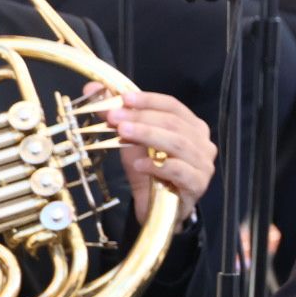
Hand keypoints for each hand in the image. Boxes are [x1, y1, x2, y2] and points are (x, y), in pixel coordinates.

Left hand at [89, 85, 215, 225]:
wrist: (156, 207)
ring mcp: (203, 164)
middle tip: (114, 117)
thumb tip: (93, 90)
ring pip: (177, 144)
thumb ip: (117, 115)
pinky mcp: (198, 184)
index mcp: (192, 126)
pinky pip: (179, 171)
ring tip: (122, 134)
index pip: (173, 106)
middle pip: (173, 123)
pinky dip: (158, 165)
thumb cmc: (149, 170)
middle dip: (141, 118)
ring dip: (147, 135)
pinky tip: (140, 164)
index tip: (123, 99)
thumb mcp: (130, 141)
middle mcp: (202, 143)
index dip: (148, 100)